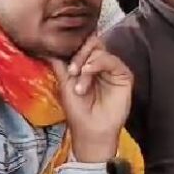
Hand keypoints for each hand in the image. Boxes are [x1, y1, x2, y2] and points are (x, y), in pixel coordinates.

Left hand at [48, 36, 132, 163]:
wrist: (91, 130)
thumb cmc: (77, 111)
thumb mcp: (64, 84)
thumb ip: (60, 64)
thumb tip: (50, 47)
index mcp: (87, 65)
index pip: (82, 45)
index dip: (73, 49)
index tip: (65, 64)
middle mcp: (101, 64)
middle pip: (93, 43)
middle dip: (79, 54)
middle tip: (72, 70)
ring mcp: (113, 69)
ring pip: (100, 50)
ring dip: (86, 63)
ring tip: (79, 82)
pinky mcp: (124, 75)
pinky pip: (112, 60)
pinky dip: (98, 63)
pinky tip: (88, 72)